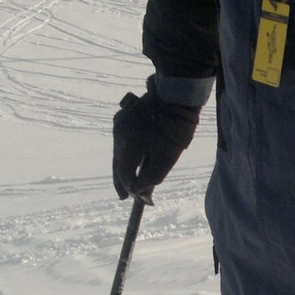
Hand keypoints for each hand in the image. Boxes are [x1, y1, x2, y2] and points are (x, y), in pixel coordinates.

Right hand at [112, 85, 201, 199]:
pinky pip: (122, 140)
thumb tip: (139, 189)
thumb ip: (152, 177)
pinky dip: (127, 152)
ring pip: (119, 151)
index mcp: (127, 145)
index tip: (135, 199)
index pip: (124, 173)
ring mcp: (119, 124)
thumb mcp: (167, 158)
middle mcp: (118, 134)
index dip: (130, 188)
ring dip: (124, 166)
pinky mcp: (124, 117)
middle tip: (124, 196)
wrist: (177, 96)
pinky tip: (132, 159)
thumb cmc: (175, 128)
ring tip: (129, 180)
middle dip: (122, 180)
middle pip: (118, 163)